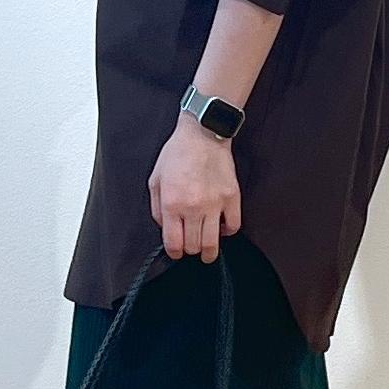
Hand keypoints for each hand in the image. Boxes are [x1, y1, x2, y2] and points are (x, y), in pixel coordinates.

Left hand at [149, 112, 242, 262]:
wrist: (202, 134)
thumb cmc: (177, 154)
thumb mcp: (155, 180)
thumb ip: (156, 208)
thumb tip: (164, 228)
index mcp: (172, 204)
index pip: (173, 244)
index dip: (174, 253)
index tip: (176, 252)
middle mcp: (193, 207)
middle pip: (193, 247)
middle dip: (189, 250)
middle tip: (190, 245)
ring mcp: (215, 204)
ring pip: (213, 243)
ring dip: (208, 251)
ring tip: (207, 251)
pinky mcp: (232, 198)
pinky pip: (233, 226)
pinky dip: (227, 232)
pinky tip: (221, 228)